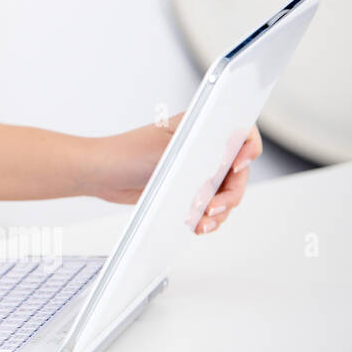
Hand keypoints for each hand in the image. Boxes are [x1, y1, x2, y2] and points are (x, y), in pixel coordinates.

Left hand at [91, 112, 263, 234]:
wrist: (101, 174)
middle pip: (238, 171)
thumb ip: (200, 154)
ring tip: (203, 222)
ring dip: (221, 210)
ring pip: (226, 192)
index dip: (249, 147)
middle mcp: (203, 146)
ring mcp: (197, 169)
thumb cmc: (126, 154)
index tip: (238, 164)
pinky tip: (198, 225)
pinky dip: (208, 217)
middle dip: (231, 192)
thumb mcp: (167, 151)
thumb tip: (228, 159)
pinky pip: (210, 205)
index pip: (241, 130)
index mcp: (199, 126)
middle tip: (213, 207)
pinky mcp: (188, 189)